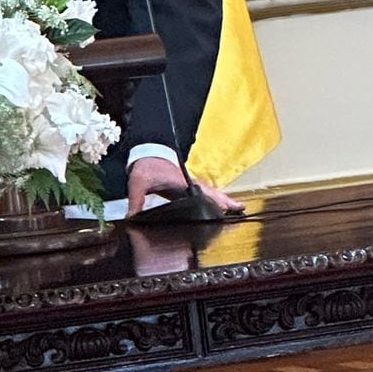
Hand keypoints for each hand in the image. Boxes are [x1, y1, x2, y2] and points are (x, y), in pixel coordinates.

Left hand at [126, 155, 244, 216]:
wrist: (146, 153)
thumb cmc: (145, 167)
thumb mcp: (137, 183)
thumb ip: (135, 201)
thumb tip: (132, 218)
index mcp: (180, 181)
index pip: (200, 191)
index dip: (214, 198)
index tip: (227, 205)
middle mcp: (188, 182)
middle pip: (211, 191)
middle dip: (225, 200)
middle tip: (240, 207)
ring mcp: (189, 183)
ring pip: (210, 191)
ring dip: (222, 198)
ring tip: (235, 208)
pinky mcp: (187, 185)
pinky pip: (205, 192)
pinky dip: (214, 197)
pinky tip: (218, 205)